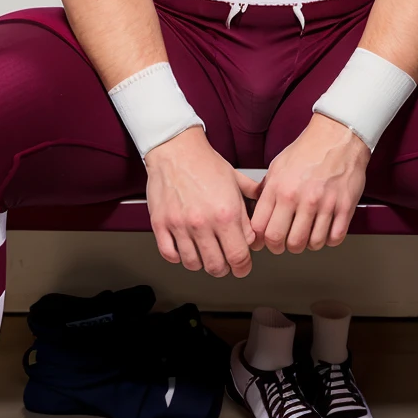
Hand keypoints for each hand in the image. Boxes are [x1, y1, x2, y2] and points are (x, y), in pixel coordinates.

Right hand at [145, 126, 259, 277]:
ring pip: (193, 263)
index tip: (242, 267)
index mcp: (226, 213)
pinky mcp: (161, 224)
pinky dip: (178, 257)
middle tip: (224, 264)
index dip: (243, 267)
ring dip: (201, 263)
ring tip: (204, 254)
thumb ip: (250, 209)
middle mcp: (203, 222)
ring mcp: (180, 225)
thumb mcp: (237, 182)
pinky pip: (169, 254)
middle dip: (224, 269)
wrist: (176, 149)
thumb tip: (257, 233)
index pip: (239, 256)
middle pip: (216, 266)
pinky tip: (184, 248)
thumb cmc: (206, 163)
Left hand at [250, 113, 369, 254]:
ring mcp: (323, 204)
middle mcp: (299, 198)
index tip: (265, 242)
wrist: (338, 136)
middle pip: (283, 241)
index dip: (261, 240)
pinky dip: (328, 240)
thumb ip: (267, 190)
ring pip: (309, 244)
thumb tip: (256, 212)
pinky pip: (334, 238)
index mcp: (279, 188)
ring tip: (306, 236)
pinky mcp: (344, 207)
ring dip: (306, 245)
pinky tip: (325, 231)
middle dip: (281, 247)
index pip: (261, 228)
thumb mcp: (277, 166)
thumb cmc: (308, 149)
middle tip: (285, 243)